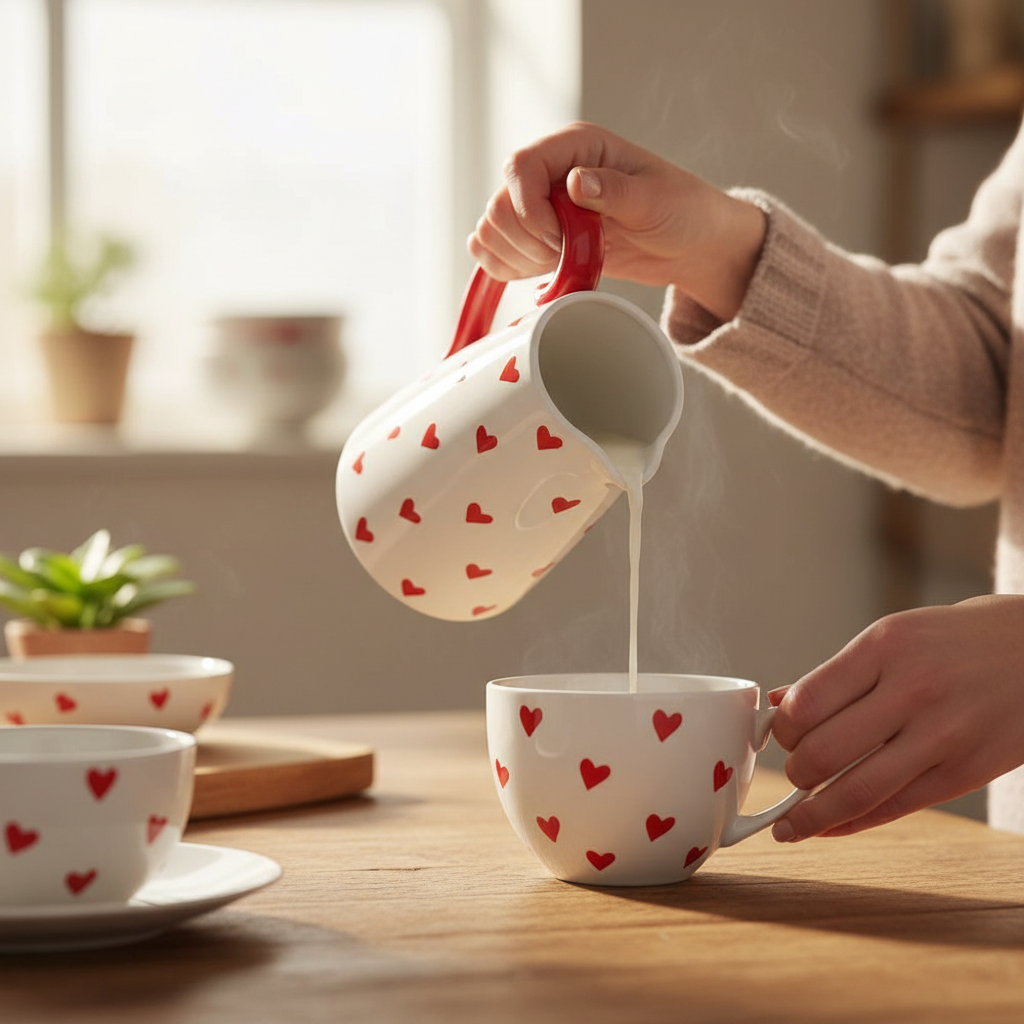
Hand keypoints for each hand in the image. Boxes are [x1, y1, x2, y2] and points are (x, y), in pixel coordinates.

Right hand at [467, 121, 766, 321]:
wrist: (690, 243)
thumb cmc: (682, 210)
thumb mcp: (655, 200)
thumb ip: (614, 190)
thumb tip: (576, 182)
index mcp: (576, 147)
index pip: (520, 167)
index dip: (530, 209)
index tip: (560, 238)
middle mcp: (551, 172)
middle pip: (499, 204)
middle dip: (526, 239)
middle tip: (566, 254)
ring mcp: (542, 207)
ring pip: (492, 230)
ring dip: (518, 256)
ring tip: (561, 263)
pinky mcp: (540, 239)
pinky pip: (498, 253)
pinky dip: (510, 269)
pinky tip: (544, 273)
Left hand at [768, 594, 1023, 840]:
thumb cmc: (959, 640)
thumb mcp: (896, 636)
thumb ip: (838, 674)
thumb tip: (778, 703)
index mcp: (885, 645)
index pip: (807, 701)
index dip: (782, 730)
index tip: (778, 737)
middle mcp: (913, 688)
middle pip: (824, 750)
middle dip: (795, 772)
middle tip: (793, 773)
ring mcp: (943, 734)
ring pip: (857, 791)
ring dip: (812, 815)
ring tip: (790, 825)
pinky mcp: (966, 772)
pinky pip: (896, 808)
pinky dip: (853, 823)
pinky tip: (831, 826)